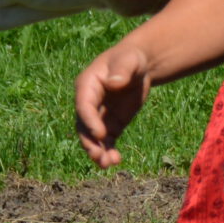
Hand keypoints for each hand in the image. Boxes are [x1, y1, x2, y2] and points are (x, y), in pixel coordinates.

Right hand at [75, 43, 152, 167]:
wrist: (139, 66)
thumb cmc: (131, 58)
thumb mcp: (128, 60)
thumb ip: (121, 70)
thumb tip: (114, 83)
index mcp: (87, 85)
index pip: (84, 106)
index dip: (90, 121)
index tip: (100, 135)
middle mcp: (88, 103)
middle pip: (84, 126)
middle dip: (90, 142)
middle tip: (99, 157)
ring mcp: (98, 116)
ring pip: (93, 138)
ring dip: (98, 152)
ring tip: (108, 164)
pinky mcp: (110, 124)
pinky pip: (107, 142)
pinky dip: (109, 152)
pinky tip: (116, 160)